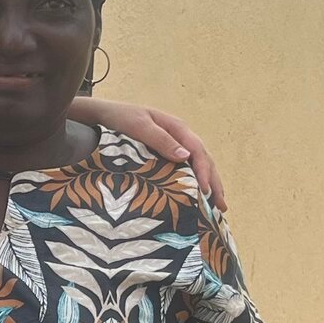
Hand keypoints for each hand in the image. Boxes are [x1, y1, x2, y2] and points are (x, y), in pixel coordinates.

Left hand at [68, 96, 228, 207]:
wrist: (101, 115)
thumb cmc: (119, 118)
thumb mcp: (138, 126)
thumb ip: (160, 140)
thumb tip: (186, 157)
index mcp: (177, 128)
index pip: (198, 151)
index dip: (204, 172)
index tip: (207, 192)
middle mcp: (179, 137)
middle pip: (204, 160)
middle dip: (214, 183)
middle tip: (222, 207)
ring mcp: (174, 145)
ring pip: (197, 166)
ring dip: (208, 185)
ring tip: (216, 207)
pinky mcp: (165, 154)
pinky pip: (185, 169)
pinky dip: (194, 183)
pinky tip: (196, 197)